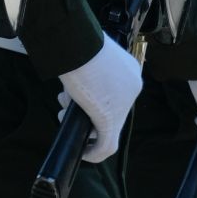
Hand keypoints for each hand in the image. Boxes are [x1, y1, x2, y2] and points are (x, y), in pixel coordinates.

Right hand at [59, 39, 143, 163]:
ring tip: (64, 113)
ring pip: (108, 127)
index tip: (79, 99)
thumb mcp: (92, 56)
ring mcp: (124, 104)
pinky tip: (82, 152)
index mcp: (130, 71)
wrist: (79, 46)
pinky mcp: (110, 118)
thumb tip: (81, 88)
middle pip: (112, 109)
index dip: (96, 100)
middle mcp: (133, 87)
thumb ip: (93, 73)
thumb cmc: (80, 45)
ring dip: (85, 126)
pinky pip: (107, 144)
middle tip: (67, 107)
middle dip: (88, 112)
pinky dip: (95, 152)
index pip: (116, 94)